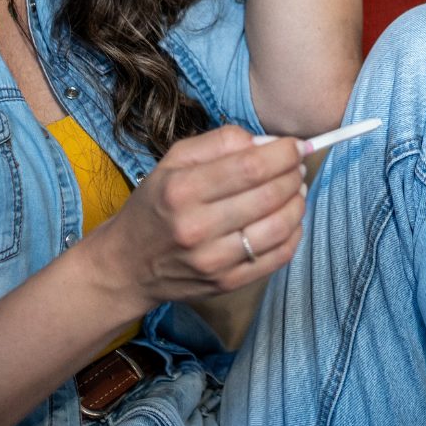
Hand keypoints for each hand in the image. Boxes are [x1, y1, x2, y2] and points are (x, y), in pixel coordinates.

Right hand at [84, 125, 306, 305]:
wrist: (127, 264)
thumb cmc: (155, 206)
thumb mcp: (173, 161)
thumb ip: (220, 142)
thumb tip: (267, 142)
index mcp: (182, 189)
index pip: (249, 166)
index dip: (283, 153)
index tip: (296, 145)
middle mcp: (197, 227)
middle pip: (269, 195)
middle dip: (294, 175)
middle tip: (297, 166)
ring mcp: (213, 260)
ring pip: (279, 227)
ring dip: (298, 203)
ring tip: (296, 189)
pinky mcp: (227, 283)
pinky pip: (278, 257)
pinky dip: (294, 234)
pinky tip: (290, 219)